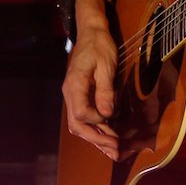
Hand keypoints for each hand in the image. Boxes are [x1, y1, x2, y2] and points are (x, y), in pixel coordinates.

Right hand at [62, 0, 120, 160]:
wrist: (91, 33)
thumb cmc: (100, 46)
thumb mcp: (106, 65)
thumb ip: (105, 89)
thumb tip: (107, 114)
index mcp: (74, 85)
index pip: (80, 113)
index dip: (95, 121)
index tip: (111, 121)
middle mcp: (70, 94)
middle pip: (78, 124)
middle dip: (97, 140)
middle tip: (116, 151)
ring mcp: (73, 96)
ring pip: (79, 125)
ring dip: (96, 139)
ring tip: (113, 152)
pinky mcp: (79, 96)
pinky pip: (84, 118)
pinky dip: (95, 130)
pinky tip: (107, 138)